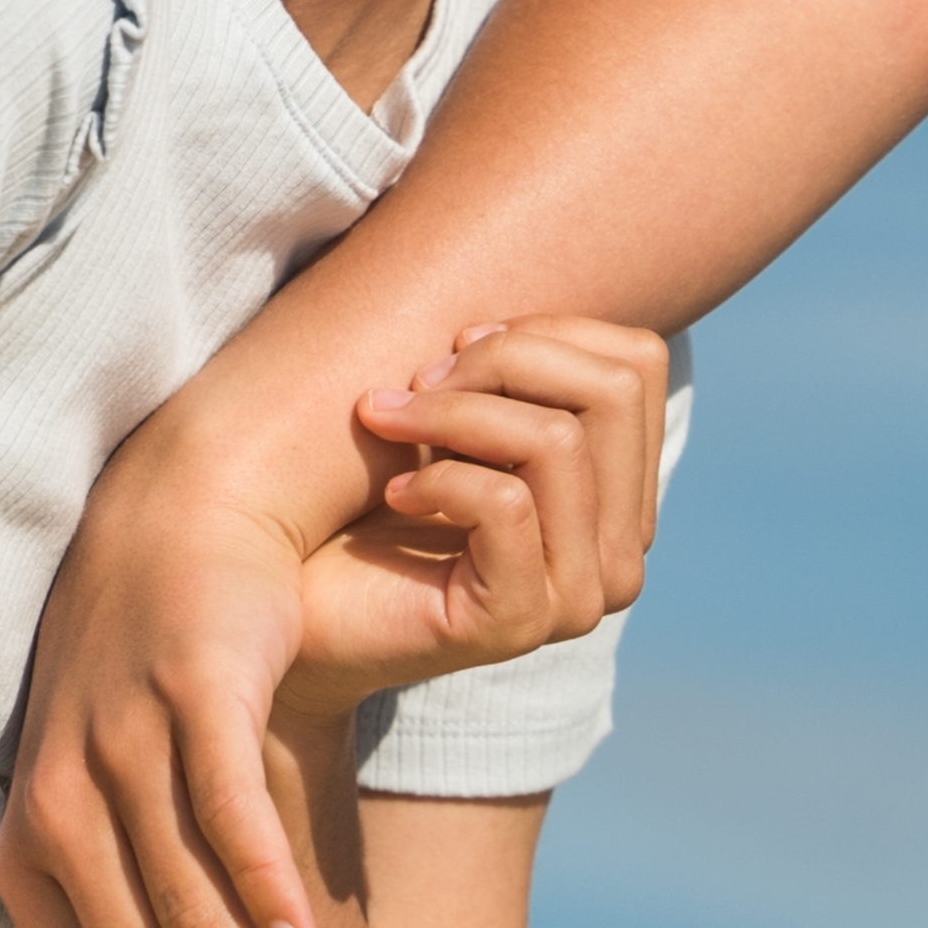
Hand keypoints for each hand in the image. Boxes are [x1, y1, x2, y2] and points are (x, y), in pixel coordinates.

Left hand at [0, 320, 670, 927]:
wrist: (173, 524)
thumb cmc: (153, 694)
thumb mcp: (121, 810)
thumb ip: (139, 915)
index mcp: (32, 856)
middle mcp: (59, 810)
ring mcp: (119, 750)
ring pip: (191, 921)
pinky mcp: (187, 695)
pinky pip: (226, 818)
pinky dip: (266, 900)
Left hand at [292, 317, 669, 691]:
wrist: (289, 600)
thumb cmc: (365, 497)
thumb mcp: (451, 412)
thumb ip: (508, 366)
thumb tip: (499, 305)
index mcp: (619, 497)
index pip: (638, 364)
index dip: (546, 330)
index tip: (456, 347)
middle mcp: (617, 552)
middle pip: (611, 392)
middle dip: (503, 361)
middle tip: (415, 380)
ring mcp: (576, 597)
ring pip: (557, 442)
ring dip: (452, 411)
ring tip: (385, 421)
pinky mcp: (518, 623)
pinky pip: (504, 503)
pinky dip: (436, 474)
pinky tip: (392, 489)